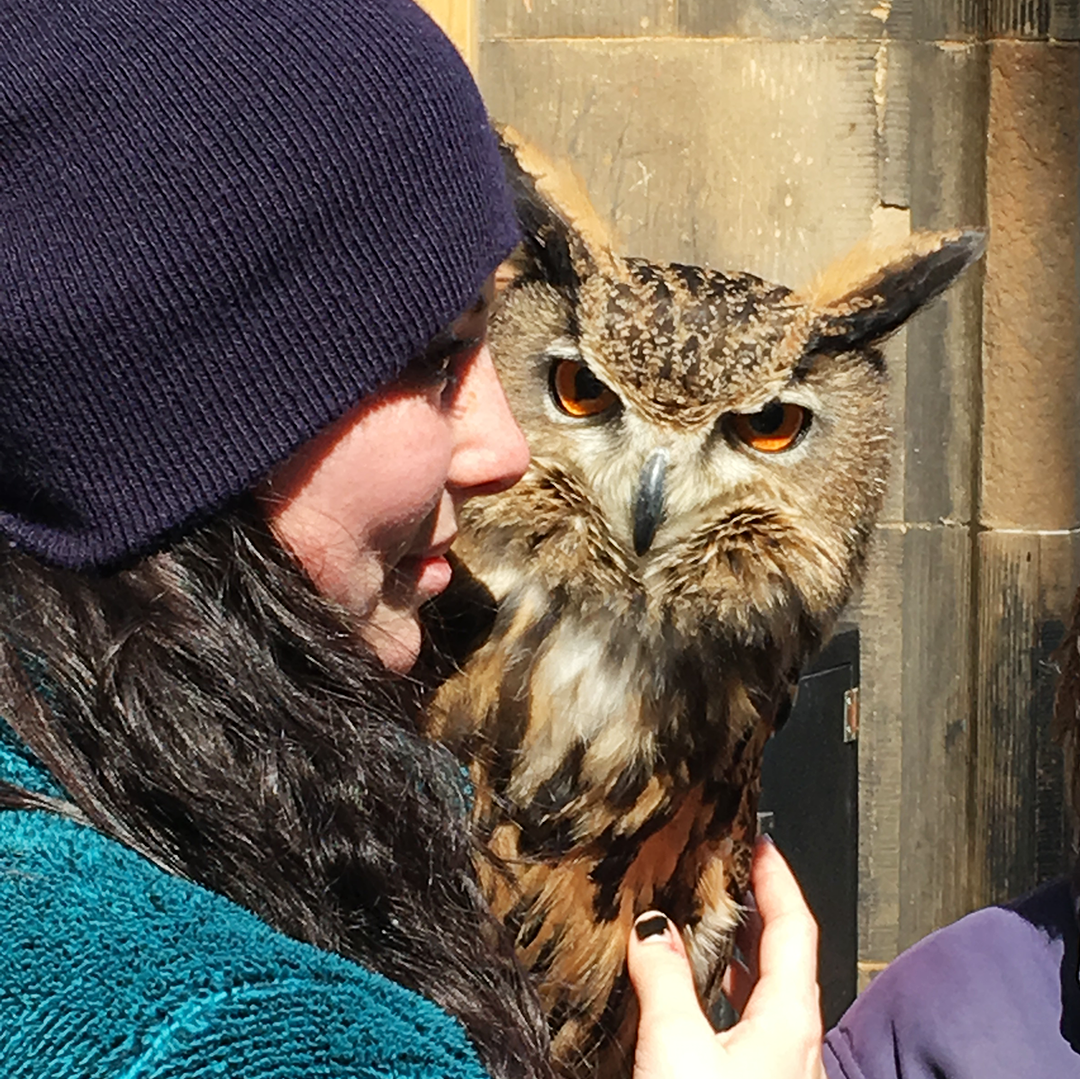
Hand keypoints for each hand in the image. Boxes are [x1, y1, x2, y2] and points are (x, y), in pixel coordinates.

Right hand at [628, 837, 825, 1078]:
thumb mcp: (677, 1042)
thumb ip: (664, 978)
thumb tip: (651, 927)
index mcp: (789, 1017)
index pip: (794, 925)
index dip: (777, 878)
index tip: (761, 844)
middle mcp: (794, 1043)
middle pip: (782, 957)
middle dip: (753, 911)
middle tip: (728, 876)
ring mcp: (780, 1072)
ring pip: (762, 997)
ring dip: (735, 958)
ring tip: (703, 930)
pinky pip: (745, 1031)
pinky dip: (721, 1000)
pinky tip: (690, 1007)